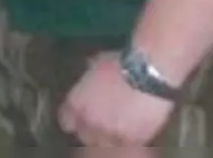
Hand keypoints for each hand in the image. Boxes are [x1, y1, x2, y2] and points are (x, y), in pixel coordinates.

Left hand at [58, 51, 172, 145]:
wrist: (146, 73)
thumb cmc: (120, 63)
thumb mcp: (96, 64)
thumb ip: (90, 75)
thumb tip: (91, 69)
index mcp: (76, 103)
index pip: (66, 121)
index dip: (75, 121)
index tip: (81, 120)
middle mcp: (88, 121)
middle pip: (85, 137)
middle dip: (92, 132)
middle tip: (103, 127)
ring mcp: (110, 133)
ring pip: (105, 146)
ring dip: (111, 141)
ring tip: (119, 134)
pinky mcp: (132, 140)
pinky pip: (128, 149)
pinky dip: (131, 144)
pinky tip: (135, 137)